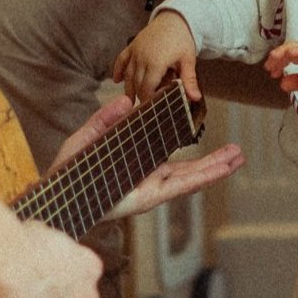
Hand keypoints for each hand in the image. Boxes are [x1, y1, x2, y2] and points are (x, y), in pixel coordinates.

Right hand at [0, 196, 101, 297]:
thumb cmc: (21, 242)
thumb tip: (40, 244)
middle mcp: (88, 296)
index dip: (61, 282)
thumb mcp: (45, 235)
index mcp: (90, 268)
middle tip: (32, 297)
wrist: (8, 262)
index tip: (44, 280)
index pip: (81, 281)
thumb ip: (53, 250)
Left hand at [66, 92, 245, 221]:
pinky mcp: (149, 196)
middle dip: (215, 162)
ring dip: (216, 168)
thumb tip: (127, 100)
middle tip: (238, 153)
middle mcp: (149, 179)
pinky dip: (202, 178)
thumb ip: (107, 118)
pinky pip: (179, 187)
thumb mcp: (89, 136)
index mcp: (139, 166)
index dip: (194, 153)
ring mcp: (151, 189)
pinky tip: (220, 171)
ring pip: (191, 178)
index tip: (213, 143)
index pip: (173, 158)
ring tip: (238, 159)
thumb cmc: (70, 168)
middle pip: (190, 170)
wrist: (59, 191)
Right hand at [114, 10, 201, 101]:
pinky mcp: (131, 46)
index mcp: (156, 63)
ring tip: (130, 100)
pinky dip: (117, 71)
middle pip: (136, 83)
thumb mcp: (188, 60)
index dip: (148, 99)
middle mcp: (142, 57)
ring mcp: (135, 51)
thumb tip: (195, 98)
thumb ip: (189, 80)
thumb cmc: (183, 40)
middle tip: (143, 108)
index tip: (152, 109)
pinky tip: (116, 81)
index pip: (147, 88)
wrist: (175, 19)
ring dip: (128, 87)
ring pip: (127, 74)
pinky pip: (121, 60)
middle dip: (139, 96)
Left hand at [266, 40, 297, 113]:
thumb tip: (283, 82)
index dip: (280, 58)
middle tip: (268, 66)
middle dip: (278, 54)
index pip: (294, 52)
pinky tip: (287, 57)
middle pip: (295, 46)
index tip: (271, 70)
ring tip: (273, 62)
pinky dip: (296, 53)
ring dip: (283, 53)